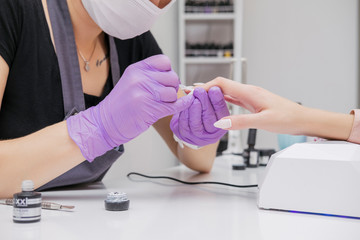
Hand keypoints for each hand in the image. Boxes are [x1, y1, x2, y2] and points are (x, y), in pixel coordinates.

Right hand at [67, 55, 193, 160]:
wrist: (105, 123)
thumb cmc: (120, 105)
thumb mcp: (131, 81)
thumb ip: (149, 76)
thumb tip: (173, 77)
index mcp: (136, 69)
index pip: (164, 61)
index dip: (168, 70)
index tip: (164, 80)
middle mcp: (140, 78)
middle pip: (172, 77)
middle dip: (172, 86)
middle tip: (165, 94)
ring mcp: (145, 93)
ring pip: (173, 92)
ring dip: (172, 99)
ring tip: (162, 103)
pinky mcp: (150, 109)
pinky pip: (174, 105)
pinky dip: (182, 106)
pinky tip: (183, 105)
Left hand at [170, 87, 228, 146]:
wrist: (191, 130)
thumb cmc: (203, 115)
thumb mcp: (212, 107)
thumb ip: (211, 98)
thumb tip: (209, 86)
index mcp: (223, 124)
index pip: (221, 112)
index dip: (218, 100)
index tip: (214, 89)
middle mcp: (212, 132)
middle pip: (209, 117)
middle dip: (204, 101)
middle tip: (200, 90)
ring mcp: (199, 136)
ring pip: (196, 121)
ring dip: (194, 107)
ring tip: (193, 96)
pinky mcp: (186, 134)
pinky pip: (185, 123)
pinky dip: (185, 111)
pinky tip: (185, 103)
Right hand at [202, 77, 304, 133]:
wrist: (303, 119)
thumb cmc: (288, 118)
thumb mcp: (263, 121)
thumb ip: (240, 122)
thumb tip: (220, 123)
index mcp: (249, 92)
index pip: (221, 84)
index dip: (205, 86)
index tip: (193, 93)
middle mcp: (248, 92)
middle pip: (221, 86)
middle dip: (205, 89)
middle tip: (191, 96)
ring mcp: (250, 97)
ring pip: (226, 92)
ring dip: (212, 95)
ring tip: (199, 99)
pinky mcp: (252, 103)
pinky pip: (233, 99)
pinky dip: (222, 101)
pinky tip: (216, 105)